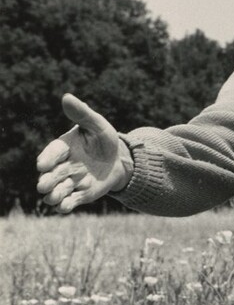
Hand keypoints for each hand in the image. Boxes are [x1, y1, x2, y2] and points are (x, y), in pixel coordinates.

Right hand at [36, 94, 132, 213]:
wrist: (119, 160)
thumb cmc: (104, 139)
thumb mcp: (97, 125)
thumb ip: (82, 114)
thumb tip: (66, 97)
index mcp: (64, 147)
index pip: (52, 153)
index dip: (47, 159)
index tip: (42, 165)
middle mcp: (63, 166)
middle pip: (51, 175)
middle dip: (47, 181)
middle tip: (44, 185)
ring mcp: (70, 182)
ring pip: (57, 191)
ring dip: (54, 195)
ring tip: (54, 197)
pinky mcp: (79, 195)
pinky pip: (70, 202)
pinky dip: (66, 205)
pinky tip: (65, 207)